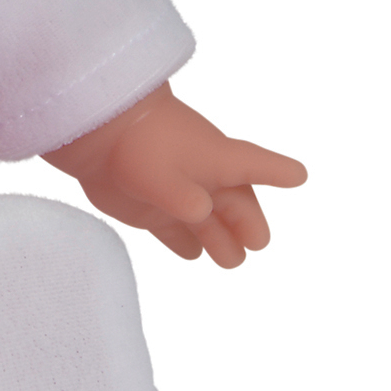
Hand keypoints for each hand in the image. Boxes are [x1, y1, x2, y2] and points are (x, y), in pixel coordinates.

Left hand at [42, 83, 306, 266]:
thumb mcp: (168, 177)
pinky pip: (173, 229)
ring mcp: (174, 192)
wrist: (91, 130)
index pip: (255, 166)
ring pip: (205, 222)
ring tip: (231, 260)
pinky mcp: (146, 206)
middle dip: (246, 224)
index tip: (298, 175)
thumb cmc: (137, 143)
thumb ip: (187, 202)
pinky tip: (192, 254)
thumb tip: (200, 216)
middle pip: (233, 204)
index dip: (278, 171)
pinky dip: (184, 241)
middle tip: (256, 244)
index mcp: (217, 161)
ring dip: (218, 239)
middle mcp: (201, 177)